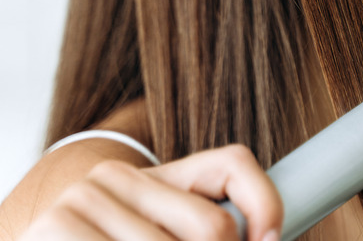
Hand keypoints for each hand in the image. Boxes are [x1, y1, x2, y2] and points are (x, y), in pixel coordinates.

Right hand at [18, 145, 281, 240]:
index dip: (266, 205)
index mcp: (159, 175)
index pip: (234, 165)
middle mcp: (119, 176)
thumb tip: (268, 239)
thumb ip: (210, 225)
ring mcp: (84, 199)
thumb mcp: (169, 233)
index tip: (271, 240)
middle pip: (213, 227)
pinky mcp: (55, 227)